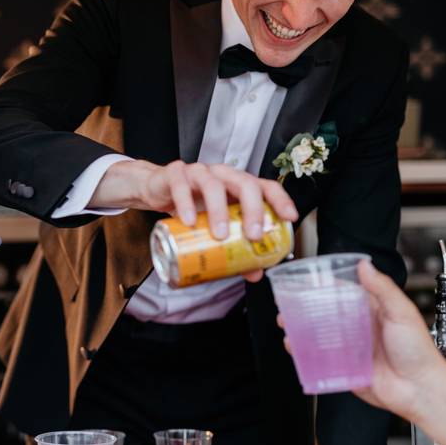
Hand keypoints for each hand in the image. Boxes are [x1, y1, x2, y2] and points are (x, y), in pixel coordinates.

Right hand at [98, 160, 297, 241]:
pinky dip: (185, 204)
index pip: (265, 186)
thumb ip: (234, 246)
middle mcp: (222, 174)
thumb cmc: (192, 204)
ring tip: (220, 234)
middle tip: (253, 235)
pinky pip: (181, 186)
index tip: (288, 218)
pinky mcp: (175, 174)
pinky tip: (188, 222)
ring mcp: (198, 172)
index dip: (280, 200)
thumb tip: (255, 272)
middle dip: (253, 209)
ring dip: (219, 211)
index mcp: (237, 184)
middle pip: (245, 183)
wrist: (157, 190)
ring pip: (213, 185)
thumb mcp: (213, 226)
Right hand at [278, 261, 443, 420]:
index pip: (340, 293)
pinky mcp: (343, 369)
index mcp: (370, 311)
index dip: (320, 287)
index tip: (302, 282)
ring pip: (318, 336)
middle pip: (323, 314)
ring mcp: (349, 349)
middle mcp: (357, 328)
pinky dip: (305, 355)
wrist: (420, 390)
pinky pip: (320, 360)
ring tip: (286, 326)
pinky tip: (295, 349)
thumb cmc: (418, 351)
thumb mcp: (401, 312)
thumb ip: (382, 289)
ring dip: (299, 331)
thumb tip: (365, 265)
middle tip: (286, 305)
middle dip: (302, 309)